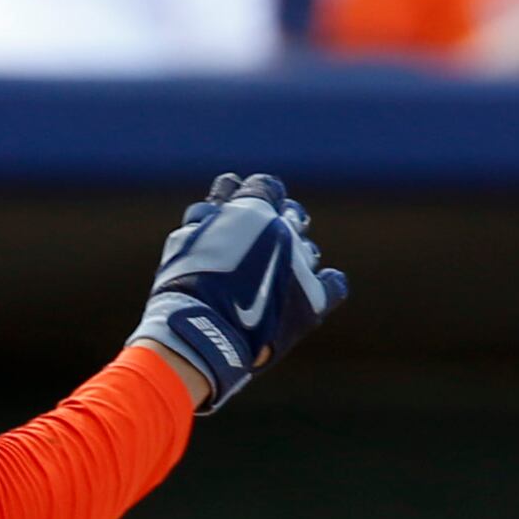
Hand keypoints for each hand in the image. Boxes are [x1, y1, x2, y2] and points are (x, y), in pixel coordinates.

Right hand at [130, 172, 346, 410]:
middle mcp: (284, 231)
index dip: (254, 195)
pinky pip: (333, 285)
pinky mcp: (314, 299)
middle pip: (292, 215)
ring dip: (295, 253)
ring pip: (308, 249)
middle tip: (262, 240)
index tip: (243, 208)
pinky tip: (319, 284)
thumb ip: (206, 218)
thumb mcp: (185, 242)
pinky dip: (327, 283)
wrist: (204, 331)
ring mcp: (301, 264)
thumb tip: (215, 204)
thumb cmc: (186, 285)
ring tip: (278, 271)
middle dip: (279, 222)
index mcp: (253, 209)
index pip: (265, 187)